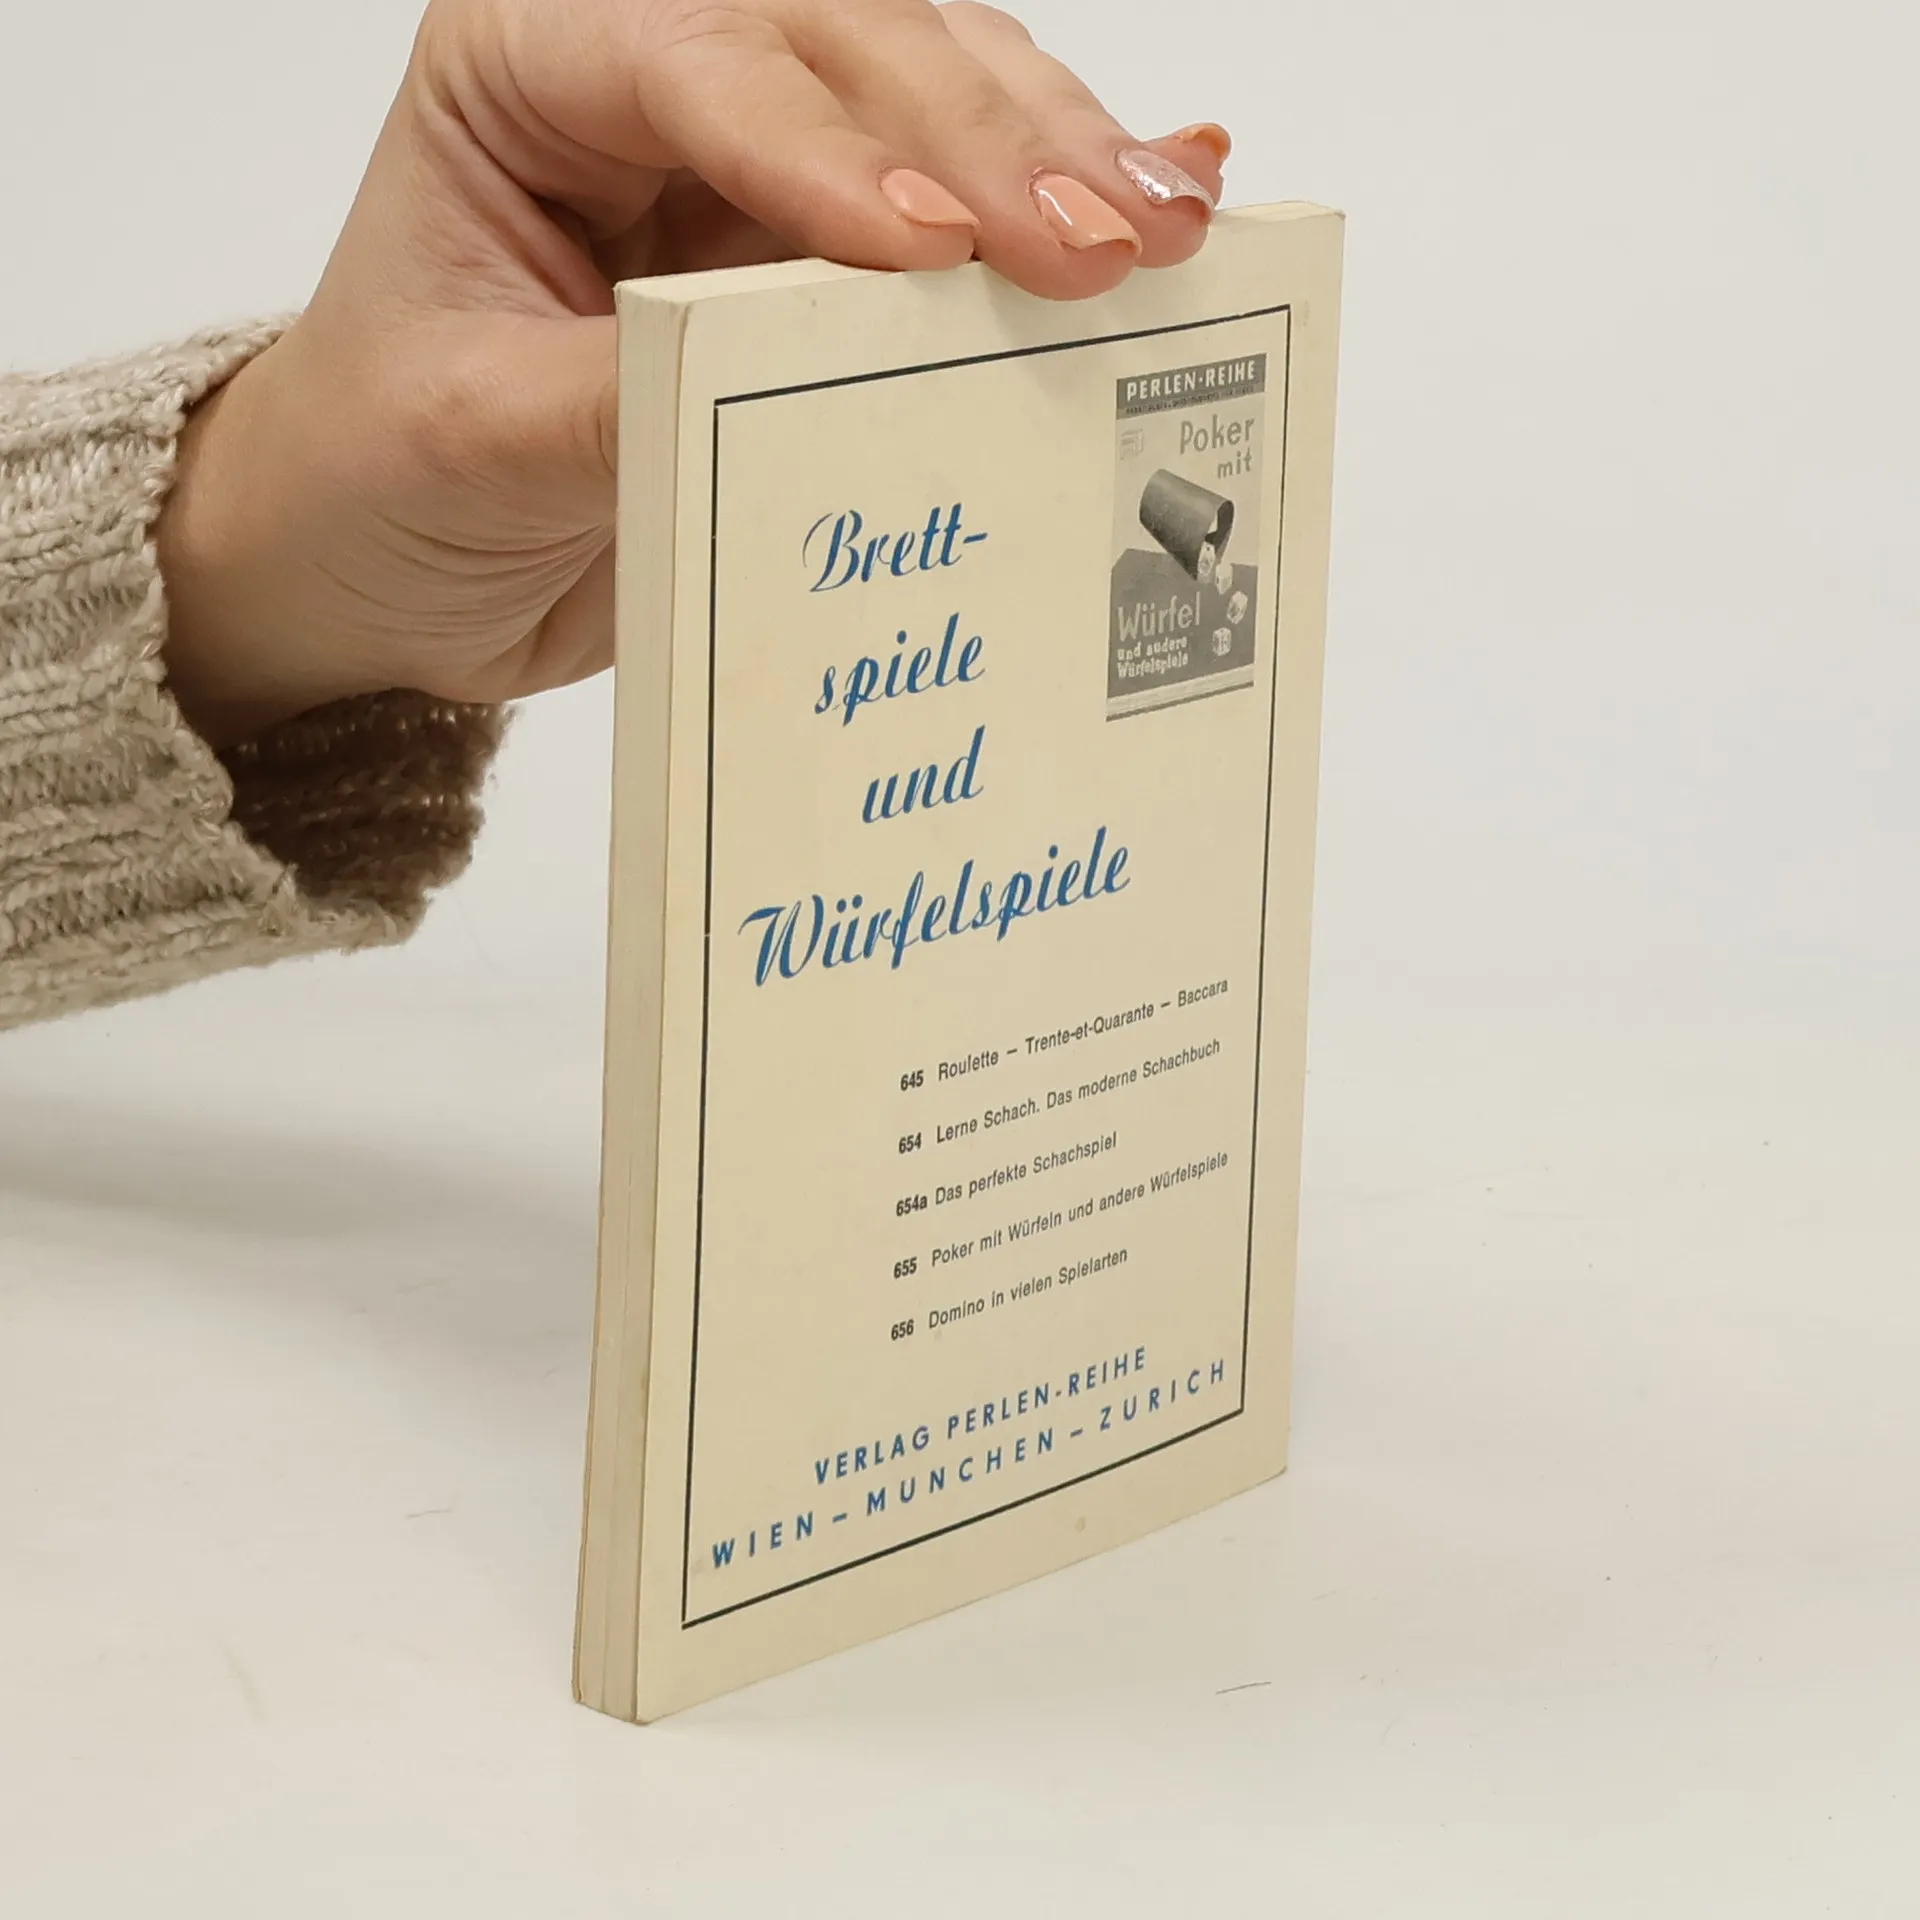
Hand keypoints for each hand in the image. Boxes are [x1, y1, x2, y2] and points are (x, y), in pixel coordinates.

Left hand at [156, 0, 1228, 744]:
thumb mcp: (478, 444)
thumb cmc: (387, 473)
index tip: (930, 248)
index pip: (697, 61)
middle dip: (983, 135)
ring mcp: (753, 150)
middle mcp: (652, 72)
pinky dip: (1057, 191)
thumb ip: (632, 394)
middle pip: (847, 37)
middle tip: (1098, 239)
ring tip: (1162, 227)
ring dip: (1053, 152)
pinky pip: (959, 191)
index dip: (823, 147)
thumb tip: (806, 363)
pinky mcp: (824, 241)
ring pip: (932, 85)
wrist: (392, 558)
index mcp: (526, 67)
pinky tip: (1176, 182)